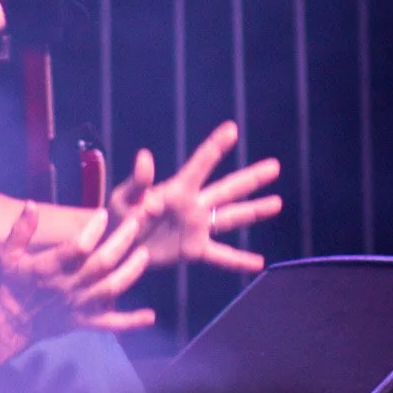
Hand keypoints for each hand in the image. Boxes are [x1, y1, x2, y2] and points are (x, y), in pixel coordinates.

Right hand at [0, 203, 154, 340]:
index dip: (92, 231)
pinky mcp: (85, 321)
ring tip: (145, 254)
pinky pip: (111, 324)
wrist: (12, 323)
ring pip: (111, 289)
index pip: (75, 248)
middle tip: (136, 223)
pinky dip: (131, 322)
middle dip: (121, 243)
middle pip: (100, 265)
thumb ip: (19, 230)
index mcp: (48, 269)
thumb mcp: (6, 255)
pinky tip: (150, 317)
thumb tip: (31, 204)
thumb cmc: (11, 283)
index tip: (104, 213)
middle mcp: (67, 287)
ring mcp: (79, 306)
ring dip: (131, 272)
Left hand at [108, 122, 282, 273]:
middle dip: (251, 178)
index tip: (232, 129)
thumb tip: (144, 156)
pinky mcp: (193, 249)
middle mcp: (193, 205)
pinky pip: (220, 256)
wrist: (115, 246)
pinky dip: (239, 260)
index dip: (216, 146)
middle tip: (274, 166)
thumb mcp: (122, 198)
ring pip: (231, 217)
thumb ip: (137, 182)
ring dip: (255, 210)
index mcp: (176, 189)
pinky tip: (258, 262)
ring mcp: (196, 227)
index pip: (200, 164)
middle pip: (227, 189)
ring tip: (277, 203)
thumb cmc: (116, 216)